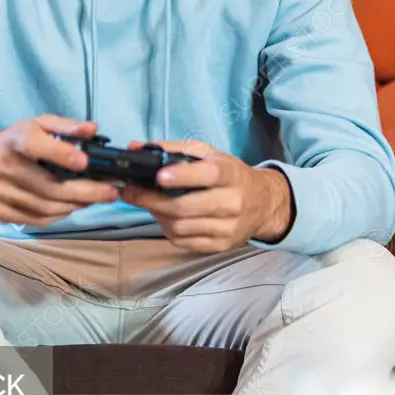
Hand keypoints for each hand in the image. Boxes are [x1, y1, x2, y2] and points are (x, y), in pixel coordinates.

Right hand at [0, 115, 118, 225]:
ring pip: (45, 206)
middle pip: (48, 186)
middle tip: (110, 192)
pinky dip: (59, 215)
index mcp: (13, 140)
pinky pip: (36, 219)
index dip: (61, 154)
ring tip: (94, 199)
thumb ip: (66, 126)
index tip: (85, 162)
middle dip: (85, 191)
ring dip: (75, 205)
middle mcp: (2, 166)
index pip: (36, 146)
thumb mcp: (37, 125)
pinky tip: (72, 206)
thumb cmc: (13, 143)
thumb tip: (93, 129)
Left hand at [119, 139, 293, 252]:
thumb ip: (172, 149)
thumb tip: (136, 148)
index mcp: (230, 175)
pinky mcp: (220, 245)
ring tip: (150, 203)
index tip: (159, 176)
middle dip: (150, 200)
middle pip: (184, 207)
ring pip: (180, 227)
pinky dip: (168, 230)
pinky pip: (183, 242)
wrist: (263, 203)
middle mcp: (232, 202)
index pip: (208, 175)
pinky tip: (166, 217)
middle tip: (130, 192)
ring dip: (157, 215)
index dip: (182, 176)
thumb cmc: (230, 175)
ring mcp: (227, 228)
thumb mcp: (209, 154)